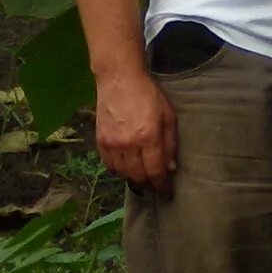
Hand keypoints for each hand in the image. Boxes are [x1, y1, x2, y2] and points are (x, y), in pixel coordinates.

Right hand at [95, 70, 176, 194]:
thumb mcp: (168, 116)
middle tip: (155, 185)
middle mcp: (128, 145)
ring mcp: (112, 144)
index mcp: (148, 137)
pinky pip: (109, 165)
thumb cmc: (148, 94)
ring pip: (123, 174)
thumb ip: (170, 143)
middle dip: (148, 185)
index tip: (167, 193)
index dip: (162, 186)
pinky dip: (118, 170)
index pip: (155, 172)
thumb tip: (171, 168)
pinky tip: (126, 167)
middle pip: (138, 177)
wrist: (119, 79)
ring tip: (141, 177)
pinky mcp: (100, 141)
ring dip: (133, 179)